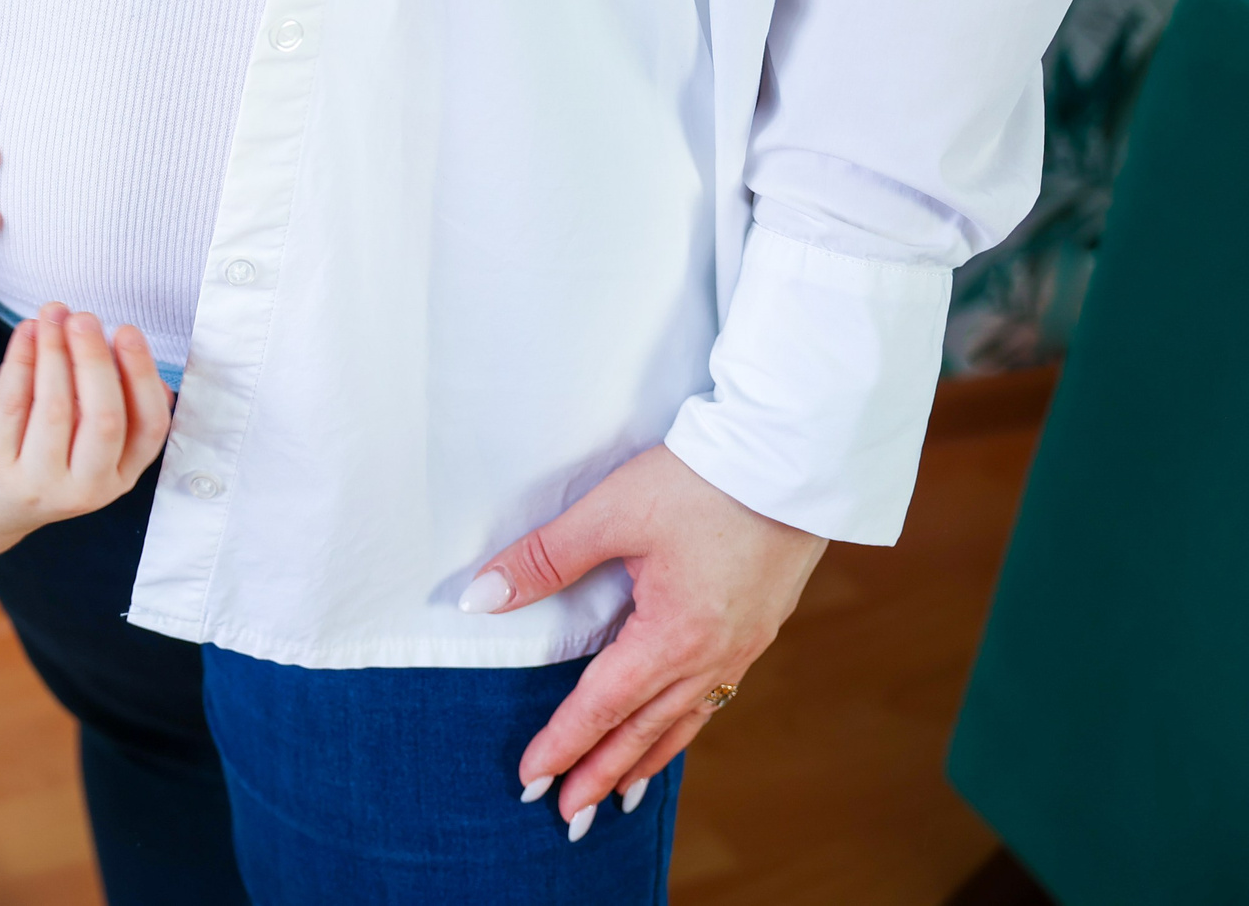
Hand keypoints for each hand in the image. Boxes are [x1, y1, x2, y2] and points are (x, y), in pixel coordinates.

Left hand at [0, 304, 168, 552]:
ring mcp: (35, 484)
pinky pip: (10, 404)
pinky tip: (25, 332)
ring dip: (54, 351)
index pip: (149, 428)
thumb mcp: (89, 450)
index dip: (142, 376)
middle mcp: (83, 490)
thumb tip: (132, 353)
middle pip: (104, 419)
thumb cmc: (42, 462)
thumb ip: (117, 408)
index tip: (127, 331)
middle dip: (95, 359)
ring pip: (54, 407)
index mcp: (118, 478)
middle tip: (85, 318)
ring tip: (53, 313)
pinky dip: (20, 360)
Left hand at [462, 444, 824, 837]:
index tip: (530, 779)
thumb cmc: (701, 481)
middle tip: (566, 816)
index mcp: (673, 636)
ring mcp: (741, 646)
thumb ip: (543, 560)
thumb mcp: (611, 514)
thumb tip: (480, 597)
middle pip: (644, 730)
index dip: (563, 743)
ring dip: (644, 761)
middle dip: (600, 774)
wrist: (792, 456)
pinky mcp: (757, 627)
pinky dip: (683, 728)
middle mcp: (711, 655)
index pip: (602, 705)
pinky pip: (713, 697)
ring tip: (616, 797)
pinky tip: (673, 732)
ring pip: (684, 721)